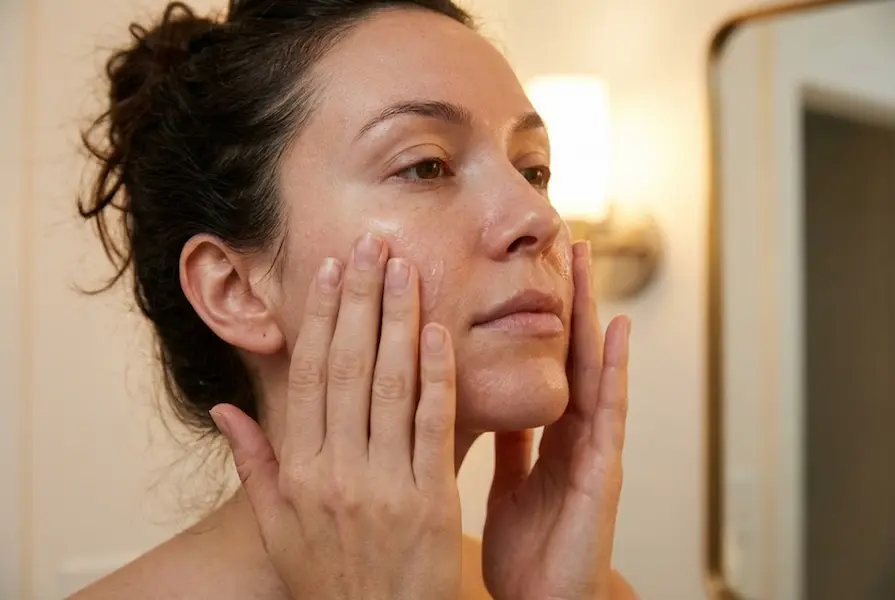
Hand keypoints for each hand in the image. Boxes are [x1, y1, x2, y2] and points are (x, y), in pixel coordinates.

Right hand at [209, 234, 462, 599]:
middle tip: (371, 245)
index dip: (320, 317)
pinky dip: (435, 375)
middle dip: (361, 300)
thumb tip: (224, 407)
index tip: (329, 270)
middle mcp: (337, 470)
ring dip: (398, 321)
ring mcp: (385, 485)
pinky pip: (433, 426)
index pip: (309, 375)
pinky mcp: (430, 502)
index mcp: (299, 470)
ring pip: (390, 385)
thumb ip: (253, 463)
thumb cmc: (327, 579)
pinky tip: (438, 331)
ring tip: (405, 269)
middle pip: (349, 367)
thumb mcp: (276, 527)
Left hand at [482, 241, 632, 599]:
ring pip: (593, 368)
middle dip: (569, 297)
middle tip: (565, 239)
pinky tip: (613, 331)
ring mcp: (594, 450)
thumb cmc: (530, 549)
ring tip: (587, 260)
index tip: (532, 269)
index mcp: (548, 435)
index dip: (540, 316)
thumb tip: (491, 404)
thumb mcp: (511, 483)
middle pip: (570, 352)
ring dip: (592, 312)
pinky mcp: (603, 473)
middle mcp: (574, 433)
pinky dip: (612, 371)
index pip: (544, 362)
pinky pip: (607, 414)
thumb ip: (509, 443)